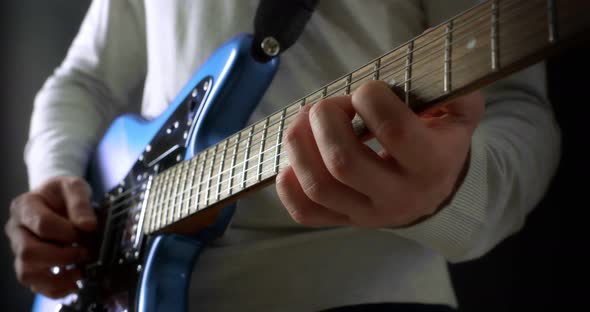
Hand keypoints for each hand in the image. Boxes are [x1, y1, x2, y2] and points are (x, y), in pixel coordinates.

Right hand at [5, 176, 96, 297]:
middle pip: (29, 253)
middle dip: (62, 257)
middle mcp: (16, 230)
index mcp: (24, 206)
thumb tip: (88, 225)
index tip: (87, 231)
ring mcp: (20, 250)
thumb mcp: (74, 186)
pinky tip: (75, 283)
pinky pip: (35, 286)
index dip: (67, 232)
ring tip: (81, 271)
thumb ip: (80, 203)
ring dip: (58, 277)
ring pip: (27, 273)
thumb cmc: (64, 193)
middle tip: (86, 253)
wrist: (58, 200)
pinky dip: (56, 289)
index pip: (42, 225)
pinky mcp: (29, 266)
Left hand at [276, 81, 484, 227]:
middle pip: (343, 162)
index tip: (366, 91)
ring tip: (303, 122)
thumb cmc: (439, 144)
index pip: (393, 129)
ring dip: (298, 145)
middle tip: (328, 106)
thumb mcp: (459, 114)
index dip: (370, 98)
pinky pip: (306, 212)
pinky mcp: (344, 222)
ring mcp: (367, 215)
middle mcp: (398, 196)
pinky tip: (295, 159)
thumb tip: (423, 69)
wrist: (436, 193)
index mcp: (431, 164)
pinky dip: (288, 185)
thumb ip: (452, 91)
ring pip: (318, 187)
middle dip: (325, 120)